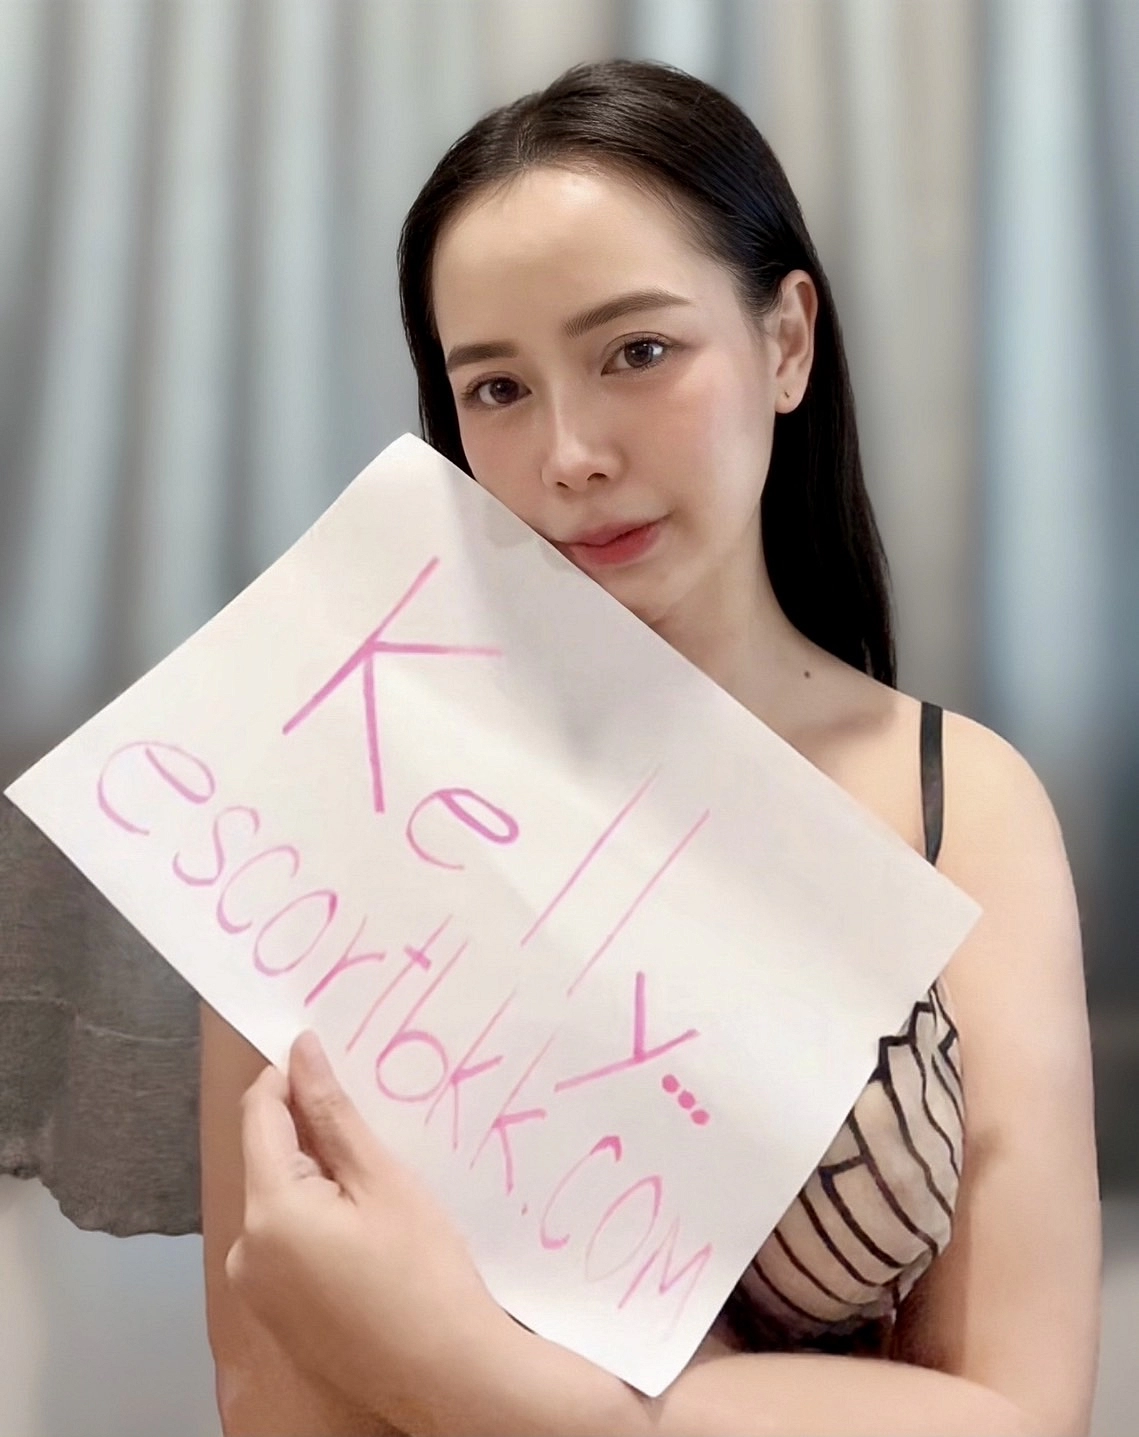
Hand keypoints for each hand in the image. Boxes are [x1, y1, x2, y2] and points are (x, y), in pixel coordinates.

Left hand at [225, 1031, 509, 1433]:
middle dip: (309, 1128)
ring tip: (376, 1173)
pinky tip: (366, 1222)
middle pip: (267, 1157)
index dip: (290, 1076)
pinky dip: (316, 1215)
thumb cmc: (424, 1274)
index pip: (260, 1114)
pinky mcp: (277, 1311)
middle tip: (371, 1116)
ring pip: (279, 1197)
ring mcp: (257, 1287)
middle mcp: (246, 1250)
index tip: (330, 1054)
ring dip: (316, 1172)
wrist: (448, 1375)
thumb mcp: (383, 1180)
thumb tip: (301, 1052)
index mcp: (269, 1212)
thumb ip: (332, 1113)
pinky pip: (286, 1238)